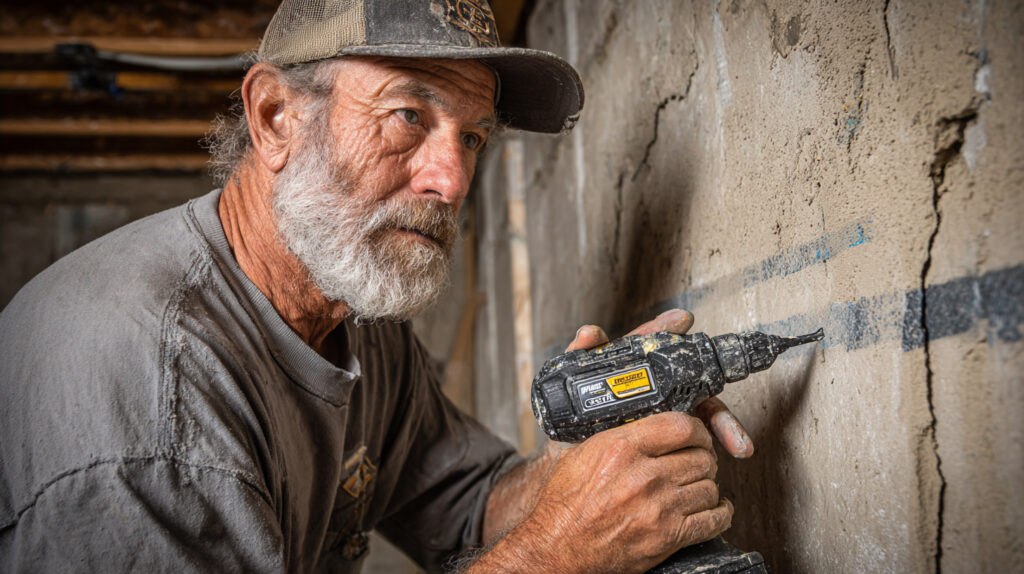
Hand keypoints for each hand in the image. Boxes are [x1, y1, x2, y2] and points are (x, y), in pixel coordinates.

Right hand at [470, 310, 749, 572]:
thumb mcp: (576, 439)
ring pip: (710, 485)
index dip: (698, 426)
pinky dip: (720, 513)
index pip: (683, 424)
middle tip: (700, 457)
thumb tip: (590, 332)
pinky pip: (712, 519)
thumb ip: (591, 385)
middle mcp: (642, 474)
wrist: (556, 549)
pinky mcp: (667, 537)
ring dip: (710, 483)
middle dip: (706, 455)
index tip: (697, 432)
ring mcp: (657, 507)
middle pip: (702, 454)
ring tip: (701, 481)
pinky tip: (713, 509)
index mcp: (621, 446)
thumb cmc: (564, 498)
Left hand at [566, 309, 754, 458]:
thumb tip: (589, 333)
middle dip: (712, 388)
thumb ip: (580, 359)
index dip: (669, 330)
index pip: (655, 345)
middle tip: (715, 393)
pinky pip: (701, 440)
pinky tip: (734, 449)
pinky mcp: (674, 440)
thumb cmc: (577, 423)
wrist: (574, 462)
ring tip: (735, 441)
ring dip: (724, 423)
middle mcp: (659, 390)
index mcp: (638, 372)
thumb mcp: (575, 389)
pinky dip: (720, 443)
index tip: (681, 320)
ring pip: (704, 412)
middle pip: (693, 382)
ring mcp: (668, 415)